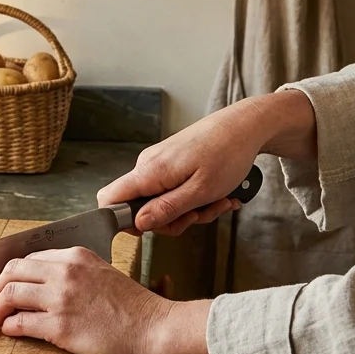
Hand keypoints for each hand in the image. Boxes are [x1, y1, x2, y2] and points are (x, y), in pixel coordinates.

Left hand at [0, 247, 213, 353]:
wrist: (154, 329)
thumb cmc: (134, 308)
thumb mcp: (103, 273)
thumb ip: (74, 273)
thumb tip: (45, 284)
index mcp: (76, 256)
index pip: (29, 258)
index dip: (14, 274)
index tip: (11, 286)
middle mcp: (64, 272)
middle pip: (11, 271)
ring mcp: (60, 298)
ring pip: (9, 294)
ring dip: (0, 308)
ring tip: (3, 319)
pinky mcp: (58, 326)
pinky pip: (19, 323)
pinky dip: (10, 327)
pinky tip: (13, 331)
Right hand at [97, 89, 314, 234]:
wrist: (245, 125)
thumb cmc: (227, 154)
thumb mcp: (200, 191)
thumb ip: (166, 209)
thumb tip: (138, 223)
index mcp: (149, 171)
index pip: (109, 199)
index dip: (123, 221)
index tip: (153, 228)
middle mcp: (147, 166)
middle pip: (140, 207)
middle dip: (172, 219)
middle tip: (200, 215)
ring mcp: (159, 164)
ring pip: (161, 201)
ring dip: (190, 210)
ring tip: (217, 202)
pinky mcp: (171, 163)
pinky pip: (173, 190)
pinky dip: (194, 198)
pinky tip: (217, 195)